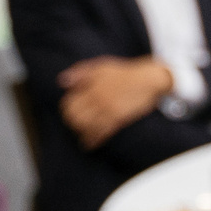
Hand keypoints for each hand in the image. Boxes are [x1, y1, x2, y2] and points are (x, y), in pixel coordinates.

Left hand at [59, 57, 173, 148]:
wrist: (149, 79)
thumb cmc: (126, 72)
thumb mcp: (102, 66)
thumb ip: (80, 72)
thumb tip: (62, 81)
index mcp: (91, 86)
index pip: (68, 103)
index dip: (66, 108)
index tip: (70, 111)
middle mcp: (98, 98)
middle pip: (74, 117)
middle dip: (71, 122)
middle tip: (74, 124)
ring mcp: (108, 109)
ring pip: (85, 127)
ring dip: (81, 132)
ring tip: (81, 133)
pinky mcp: (119, 119)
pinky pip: (101, 133)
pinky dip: (93, 140)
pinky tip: (88, 144)